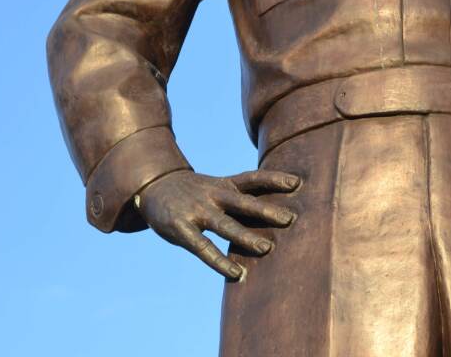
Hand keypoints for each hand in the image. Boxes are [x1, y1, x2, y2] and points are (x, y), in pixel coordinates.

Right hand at [135, 169, 299, 280]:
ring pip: (225, 225)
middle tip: (291, 219)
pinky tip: (235, 273)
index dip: (274, 178)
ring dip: (246, 237)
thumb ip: (238, 196)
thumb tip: (272, 209)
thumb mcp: (215, 185)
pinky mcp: (181, 229)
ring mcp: (197, 212)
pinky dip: (219, 261)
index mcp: (223, 184)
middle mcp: (212, 196)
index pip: (252, 178)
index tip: (297, 183)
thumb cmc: (193, 191)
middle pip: (243, 202)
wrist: (153, 186)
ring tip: (267, 249)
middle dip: (267, 210)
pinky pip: (203, 248)